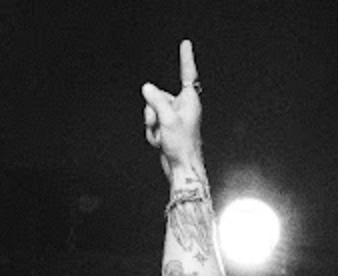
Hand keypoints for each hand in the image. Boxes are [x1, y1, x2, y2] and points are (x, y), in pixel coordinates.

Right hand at [141, 39, 202, 178]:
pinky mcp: (167, 128)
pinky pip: (152, 124)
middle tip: (162, 128)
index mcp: (190, 100)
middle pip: (158, 96)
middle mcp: (183, 107)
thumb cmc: (183, 146)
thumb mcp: (167, 119)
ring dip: (152, 125)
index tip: (186, 44)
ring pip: (152, 111)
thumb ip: (156, 100)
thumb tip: (147, 87)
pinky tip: (161, 142)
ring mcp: (174, 117)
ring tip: (162, 137)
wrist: (182, 169)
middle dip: (153, 111)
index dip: (186, 58)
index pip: (187, 73)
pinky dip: (153, 133)